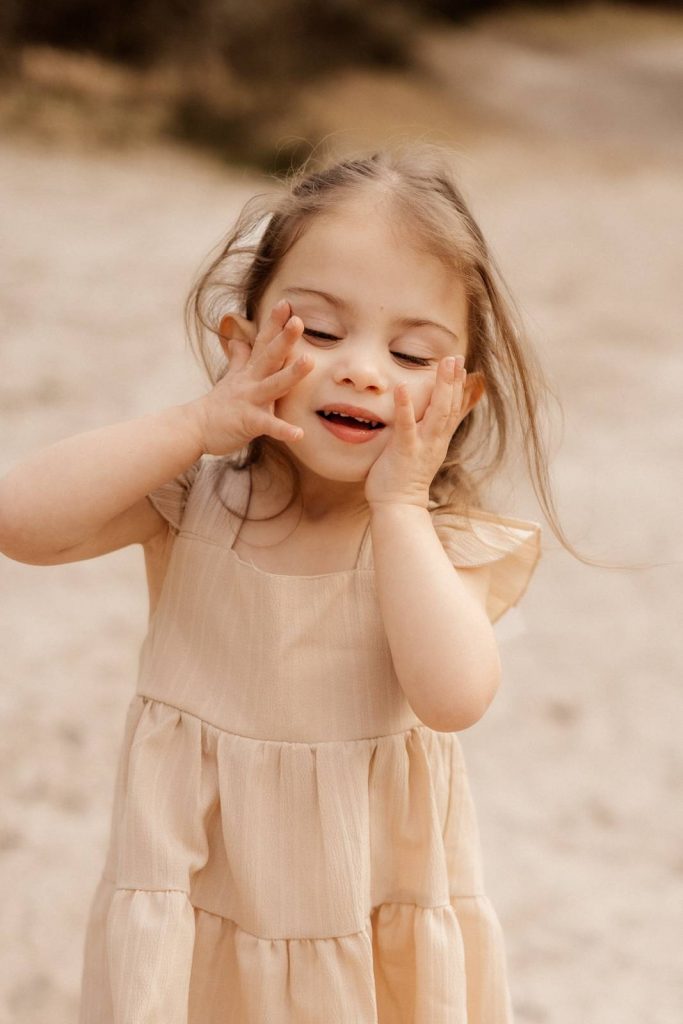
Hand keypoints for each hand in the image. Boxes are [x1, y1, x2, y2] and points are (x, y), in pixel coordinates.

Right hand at [188, 301, 312, 455]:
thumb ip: (239, 358)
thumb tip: (240, 340)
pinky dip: (283, 430)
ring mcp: (249, 400)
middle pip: (269, 356)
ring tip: (310, 362)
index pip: (263, 342)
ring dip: (292, 373)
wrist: (194, 428)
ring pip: (274, 385)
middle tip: (298, 322)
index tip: (287, 303)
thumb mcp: (230, 377)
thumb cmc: (218, 405)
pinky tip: (299, 433)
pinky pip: (269, 426)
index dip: (274, 323)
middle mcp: (251, 381)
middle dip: (284, 339)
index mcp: (250, 371)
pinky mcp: (248, 422)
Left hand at [364, 355, 467, 508]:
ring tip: (444, 364)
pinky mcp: (404, 451)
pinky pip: (407, 426)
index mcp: (439, 439)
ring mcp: (422, 445)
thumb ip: (436, 434)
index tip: (462, 365)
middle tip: (457, 357)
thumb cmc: (406, 479)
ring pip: (438, 413)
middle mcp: (435, 440)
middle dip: (454, 381)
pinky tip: (403, 387)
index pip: (454, 409)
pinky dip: (406, 406)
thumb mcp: (426, 452)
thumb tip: (441, 426)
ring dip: (442, 387)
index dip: (459, 387)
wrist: (399, 508)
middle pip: (451, 407)